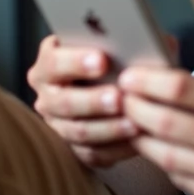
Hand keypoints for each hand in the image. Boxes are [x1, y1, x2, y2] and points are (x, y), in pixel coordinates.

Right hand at [27, 35, 138, 168]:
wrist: (116, 82)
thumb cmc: (117, 58)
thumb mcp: (118, 45)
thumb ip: (126, 42)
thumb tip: (146, 45)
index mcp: (50, 63)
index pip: (54, 62)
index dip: (76, 62)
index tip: (102, 61)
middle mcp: (47, 94)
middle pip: (63, 101)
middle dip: (93, 100)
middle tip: (118, 97)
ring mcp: (57, 123)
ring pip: (78, 131)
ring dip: (108, 128)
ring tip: (134, 123)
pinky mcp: (73, 147)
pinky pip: (91, 152)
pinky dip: (116, 148)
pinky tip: (137, 140)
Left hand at [118, 65, 193, 194]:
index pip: (181, 87)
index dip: (148, 80)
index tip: (130, 77)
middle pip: (163, 119)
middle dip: (133, 107)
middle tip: (119, 98)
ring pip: (163, 152)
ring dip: (139, 136)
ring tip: (128, 124)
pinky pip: (178, 177)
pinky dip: (161, 162)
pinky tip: (154, 149)